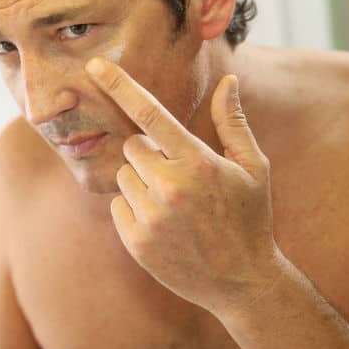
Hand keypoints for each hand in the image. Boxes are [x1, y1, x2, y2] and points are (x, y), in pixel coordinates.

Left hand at [85, 57, 284, 318]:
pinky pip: (118, 205)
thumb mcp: (253, 168)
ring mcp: (151, 217)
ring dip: (143, 182)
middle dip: (151, 154)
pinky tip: (164, 224)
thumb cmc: (249, 218)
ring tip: (175, 205)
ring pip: (125, 175)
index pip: (151, 114)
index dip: (120, 85)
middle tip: (180, 178)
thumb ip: (233, 123)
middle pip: (134, 146)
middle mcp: (171, 188)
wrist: (242, 283)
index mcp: (199, 163)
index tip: (94, 65)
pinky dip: (134, 209)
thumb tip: (227, 80)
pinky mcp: (136, 241)